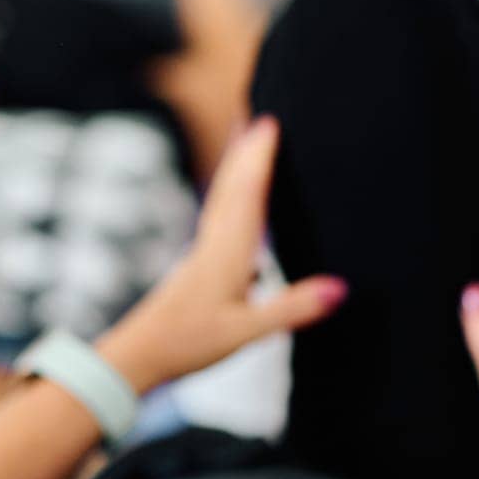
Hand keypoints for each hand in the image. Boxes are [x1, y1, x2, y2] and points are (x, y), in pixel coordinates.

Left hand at [96, 115, 346, 392]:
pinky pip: (220, 235)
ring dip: (237, 180)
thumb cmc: (188, 344)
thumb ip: (293, 309)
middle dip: (245, 154)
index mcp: (227, 254)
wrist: (138, 358)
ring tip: (249, 160)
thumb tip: (340, 288)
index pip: (248, 194)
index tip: (269, 122)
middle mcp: (212, 249)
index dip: (259, 158)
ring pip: (222, 209)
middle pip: (230, 190)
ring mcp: (200, 261)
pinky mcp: (195, 277)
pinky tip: (243, 237)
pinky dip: (233, 219)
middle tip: (257, 120)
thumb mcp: (247, 331)